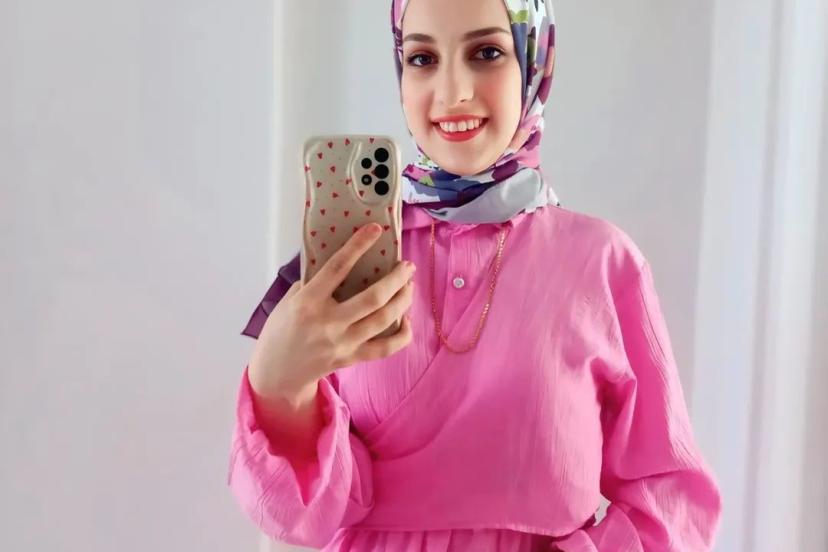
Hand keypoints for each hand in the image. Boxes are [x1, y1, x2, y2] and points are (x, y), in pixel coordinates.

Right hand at [248, 222, 415, 402]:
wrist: (276, 372)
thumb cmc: (281, 330)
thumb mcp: (288, 300)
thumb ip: (312, 281)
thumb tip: (341, 258)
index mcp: (308, 302)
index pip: (337, 268)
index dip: (358, 246)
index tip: (376, 229)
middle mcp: (328, 323)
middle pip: (373, 298)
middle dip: (397, 278)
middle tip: (407, 266)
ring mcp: (342, 343)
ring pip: (384, 320)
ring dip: (403, 300)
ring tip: (409, 286)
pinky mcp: (352, 358)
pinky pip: (386, 348)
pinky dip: (402, 334)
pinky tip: (407, 320)